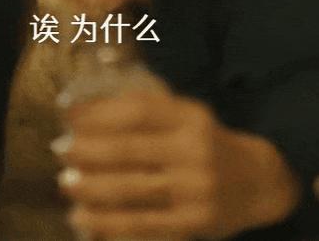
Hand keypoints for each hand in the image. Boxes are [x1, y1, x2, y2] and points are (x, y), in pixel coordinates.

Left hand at [54, 88, 301, 239]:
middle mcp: (193, 152)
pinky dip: (109, 225)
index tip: (68, 114)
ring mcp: (194, 191)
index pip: (139, 111)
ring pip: (132, 192)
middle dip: (88, 151)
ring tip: (66, 183)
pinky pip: (143, 226)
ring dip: (92, 190)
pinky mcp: (193, 225)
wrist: (259, 182)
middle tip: (59, 149)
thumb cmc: (206, 142)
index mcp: (190, 118)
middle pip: (130, 151)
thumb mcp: (186, 113)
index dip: (99, 112)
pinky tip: (84, 221)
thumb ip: (146, 106)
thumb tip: (91, 93)